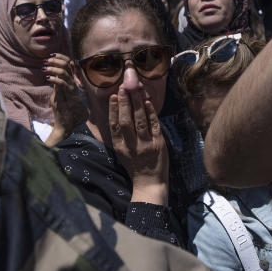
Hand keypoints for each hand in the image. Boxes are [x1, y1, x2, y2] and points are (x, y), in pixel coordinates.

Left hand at [46, 53, 87, 141]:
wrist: (66, 125)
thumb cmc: (62, 111)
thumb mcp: (58, 95)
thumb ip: (57, 85)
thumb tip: (52, 75)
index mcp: (70, 83)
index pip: (69, 65)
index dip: (61, 57)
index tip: (51, 55)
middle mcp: (72, 84)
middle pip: (67, 65)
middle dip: (56, 60)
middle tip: (46, 60)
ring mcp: (71, 90)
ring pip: (64, 72)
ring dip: (53, 68)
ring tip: (44, 68)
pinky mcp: (68, 96)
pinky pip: (62, 83)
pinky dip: (54, 78)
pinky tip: (47, 78)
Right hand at [109, 84, 168, 203]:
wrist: (149, 183)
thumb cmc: (135, 166)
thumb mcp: (122, 152)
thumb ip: (120, 136)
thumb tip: (118, 114)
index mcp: (120, 147)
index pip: (114, 125)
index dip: (113, 109)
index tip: (113, 96)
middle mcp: (131, 145)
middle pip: (126, 120)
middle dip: (124, 102)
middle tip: (124, 87)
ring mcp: (146, 144)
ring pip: (140, 120)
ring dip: (137, 103)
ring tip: (135, 89)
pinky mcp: (159, 144)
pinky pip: (154, 125)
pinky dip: (151, 112)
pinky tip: (148, 101)